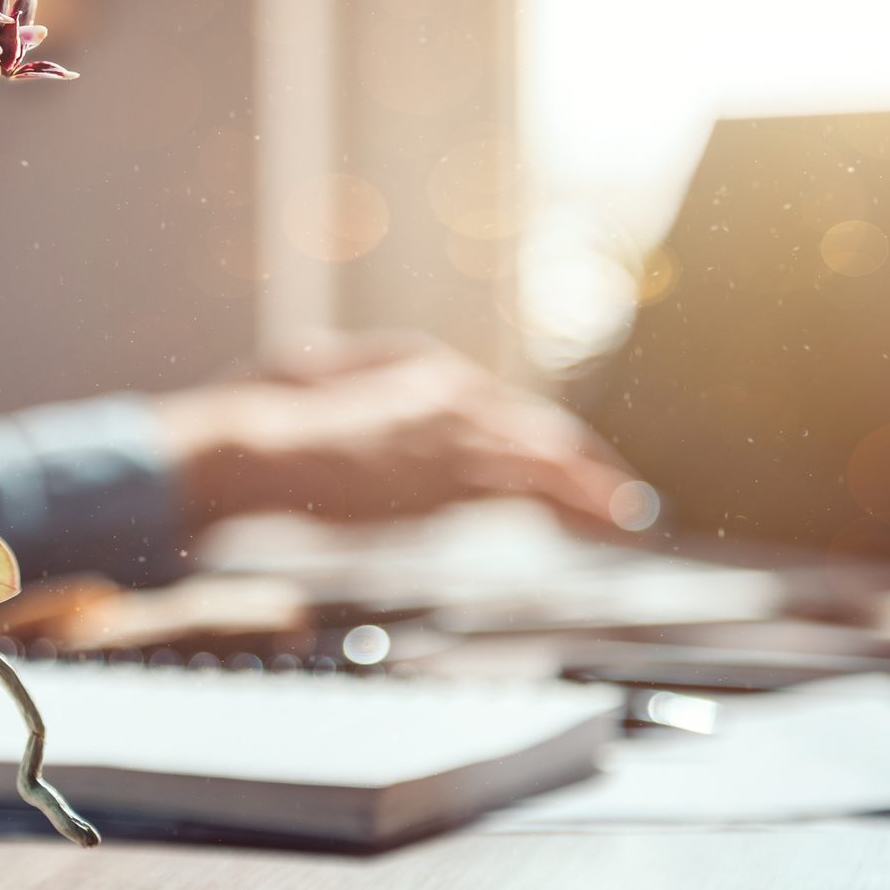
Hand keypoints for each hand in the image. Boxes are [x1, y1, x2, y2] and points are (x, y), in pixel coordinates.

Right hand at [153, 332, 652, 535]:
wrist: (256, 448)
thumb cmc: (263, 420)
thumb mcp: (306, 380)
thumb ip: (345, 387)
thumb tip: (343, 391)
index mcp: (419, 369)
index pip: (498, 411)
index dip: (536, 442)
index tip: (562, 466)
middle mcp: (451, 392)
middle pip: (535, 430)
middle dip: (582, 464)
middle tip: (620, 496)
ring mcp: (458, 431)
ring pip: (548, 456)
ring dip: (595, 487)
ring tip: (633, 516)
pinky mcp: (459, 471)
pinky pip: (539, 486)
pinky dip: (586, 501)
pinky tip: (617, 520)